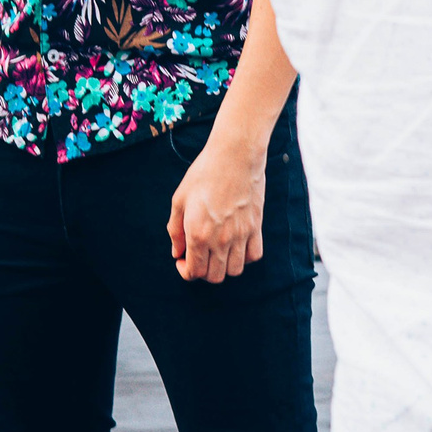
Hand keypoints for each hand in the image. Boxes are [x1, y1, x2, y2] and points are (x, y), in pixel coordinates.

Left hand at [169, 132, 268, 282]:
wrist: (235, 155)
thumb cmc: (204, 173)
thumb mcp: (179, 200)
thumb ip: (175, 230)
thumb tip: (177, 251)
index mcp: (198, 234)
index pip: (194, 272)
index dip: (185, 271)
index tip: (183, 259)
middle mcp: (220, 240)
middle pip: (214, 276)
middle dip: (203, 271)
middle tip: (199, 255)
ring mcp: (241, 234)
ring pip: (235, 270)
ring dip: (224, 266)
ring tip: (217, 252)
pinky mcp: (256, 226)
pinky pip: (254, 255)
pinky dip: (244, 257)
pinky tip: (236, 246)